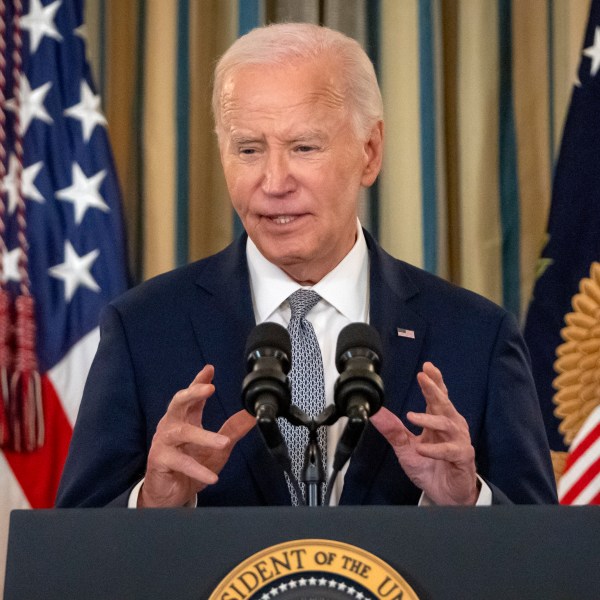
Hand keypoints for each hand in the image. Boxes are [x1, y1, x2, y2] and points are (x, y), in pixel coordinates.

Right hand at [139, 365, 255, 506]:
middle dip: (193, 393)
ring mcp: (164, 442)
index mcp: (185, 419)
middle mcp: (172, 426)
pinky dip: (197, 469)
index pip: (192, 396)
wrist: (169, 495)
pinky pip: (180, 462)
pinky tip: (212, 476)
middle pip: (178, 403)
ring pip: (182, 433)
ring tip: (223, 444)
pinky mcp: (160, 460)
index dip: (200, 382)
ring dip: (204, 437)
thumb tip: (251, 415)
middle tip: (210, 388)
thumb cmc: (190, 467)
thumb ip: (232, 430)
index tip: (209, 369)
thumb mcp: (218, 448)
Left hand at [370, 362, 477, 504]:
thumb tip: (375, 412)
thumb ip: (393, 430)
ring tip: (411, 417)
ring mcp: (458, 441)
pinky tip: (422, 449)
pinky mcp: (462, 457)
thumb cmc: (430, 467)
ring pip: (447, 423)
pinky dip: (435, 449)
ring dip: (429, 419)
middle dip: (434, 389)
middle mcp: (451, 427)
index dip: (433, 381)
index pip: (437, 397)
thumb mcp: (405, 448)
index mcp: (438, 421)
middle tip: (423, 377)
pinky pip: (450, 450)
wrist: (445, 495)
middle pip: (444, 403)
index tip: (426, 367)